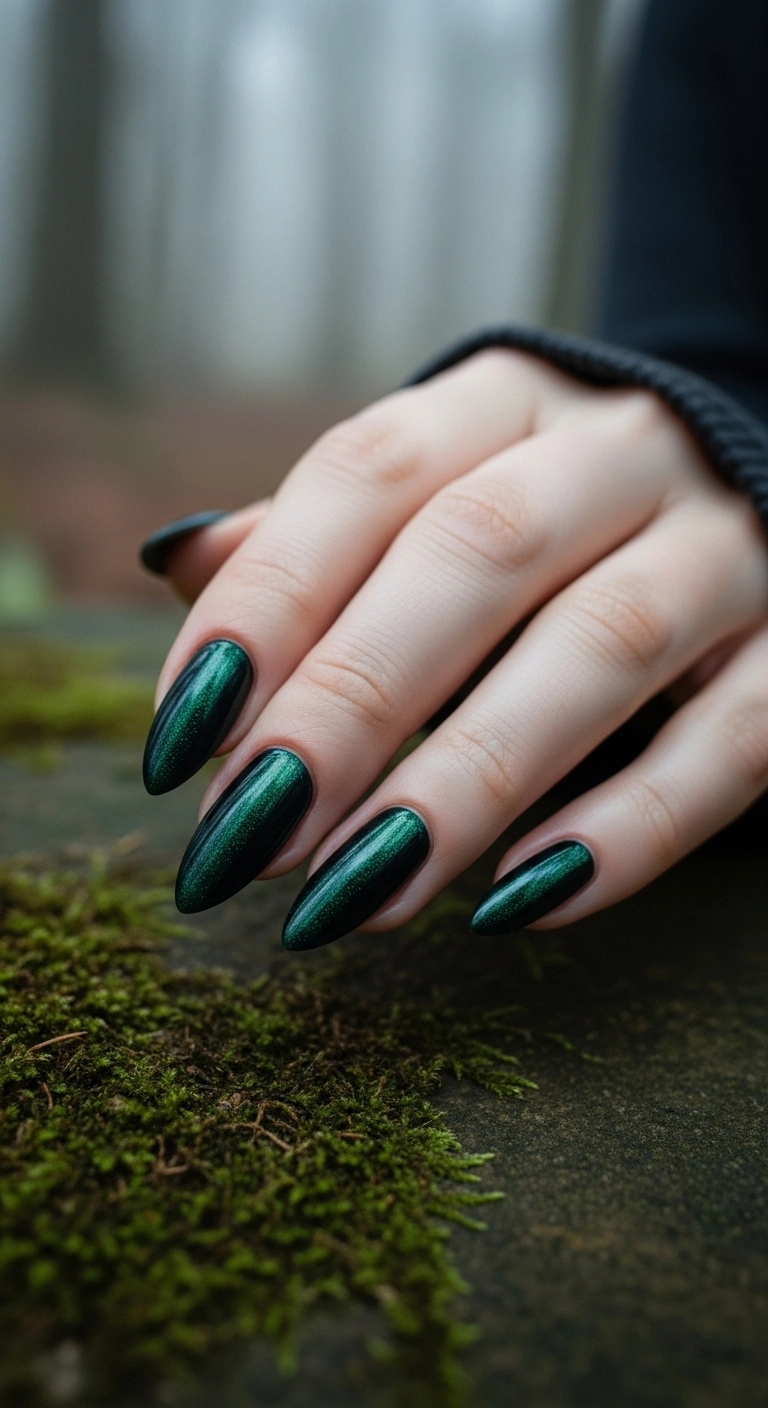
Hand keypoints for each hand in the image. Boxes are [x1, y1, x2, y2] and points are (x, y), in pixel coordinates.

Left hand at [143, 350, 767, 945]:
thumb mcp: (437, 490)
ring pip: (599, 649)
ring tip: (358, 894)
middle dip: (348, 703)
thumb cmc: (547, 517)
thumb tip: (179, 563)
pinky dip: (629, 830)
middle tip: (252, 839)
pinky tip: (519, 904)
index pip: (366, 473)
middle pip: (474, 554)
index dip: (266, 601)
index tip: (184, 740)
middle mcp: (620, 451)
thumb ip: (316, 533)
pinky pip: (731, 742)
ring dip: (466, 781)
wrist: (752, 493)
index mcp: (504, 400)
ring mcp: (728, 545)